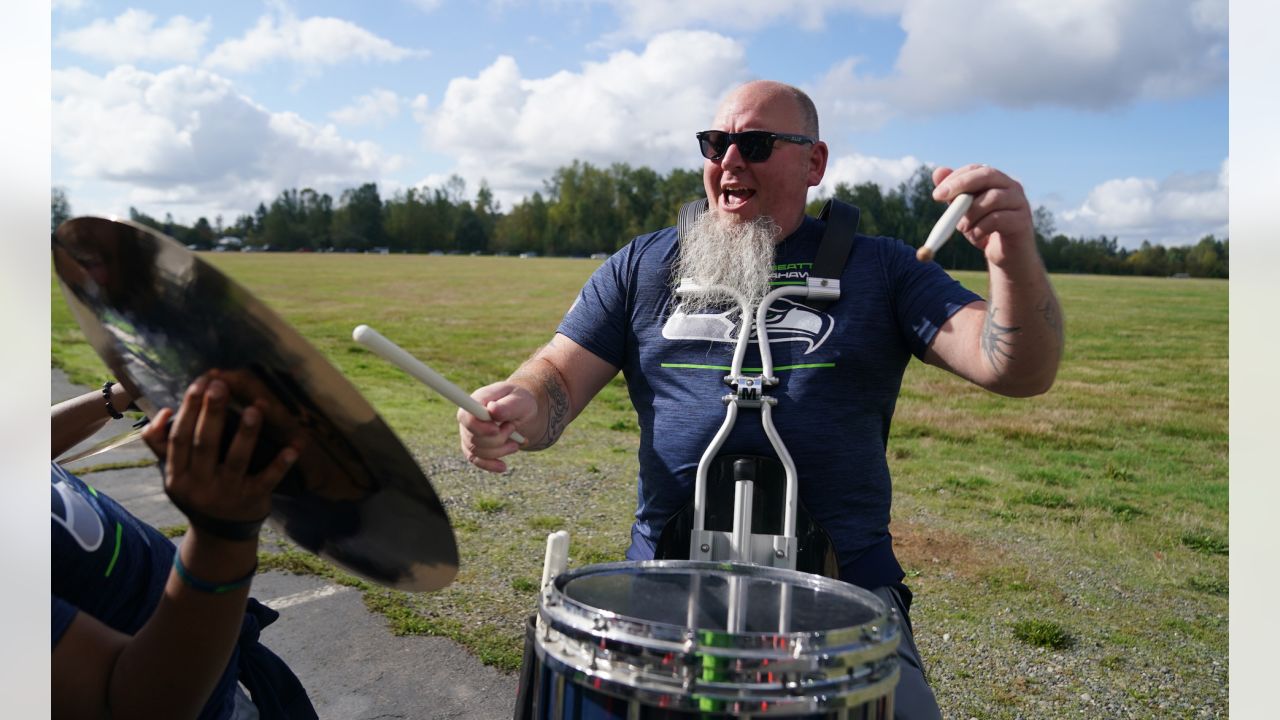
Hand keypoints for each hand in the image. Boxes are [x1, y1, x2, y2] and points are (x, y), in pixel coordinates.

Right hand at [142, 373, 298, 524]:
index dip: (188, 410)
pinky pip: (268, 479)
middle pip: (205, 444)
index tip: (199, 383)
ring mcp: (228, 493)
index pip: (180, 438)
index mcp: (177, 476)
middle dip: (212, 412)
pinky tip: (294, 446)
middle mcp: (200, 485)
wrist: (220, 535)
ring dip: (246, 433)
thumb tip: (162, 412)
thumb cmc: (197, 491)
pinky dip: (281, 463)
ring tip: (255, 407)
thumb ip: (162, 445)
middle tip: (220, 385)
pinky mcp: (252, 500)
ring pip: (237, 460)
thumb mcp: (175, 474)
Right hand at [457, 381, 533, 472]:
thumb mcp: (520, 401)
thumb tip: (492, 410)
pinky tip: (503, 466)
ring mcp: (469, 433)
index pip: (466, 417)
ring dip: (500, 451)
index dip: (479, 427)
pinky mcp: (474, 447)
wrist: (522, 411)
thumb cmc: (520, 401)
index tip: (496, 429)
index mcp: (476, 401)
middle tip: (513, 428)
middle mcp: (468, 418)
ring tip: (516, 443)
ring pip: (477, 451)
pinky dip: (491, 465)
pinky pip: (477, 461)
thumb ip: (507, 406)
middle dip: (498, 439)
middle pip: (473, 438)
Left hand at [932, 164, 1035, 266]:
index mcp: (996, 181)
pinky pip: (997, 219)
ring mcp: (1020, 202)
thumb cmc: (985, 230)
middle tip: (940, 197)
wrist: (1008, 256)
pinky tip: (976, 237)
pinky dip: (980, 228)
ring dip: (970, 214)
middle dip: (961, 184)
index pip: (976, 169)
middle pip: (987, 175)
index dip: (956, 178)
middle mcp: (1011, 187)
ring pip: (992, 198)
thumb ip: (953, 194)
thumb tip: (937, 172)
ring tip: (962, 228)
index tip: (937, 194)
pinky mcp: (1022, 221)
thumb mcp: (964, 212)